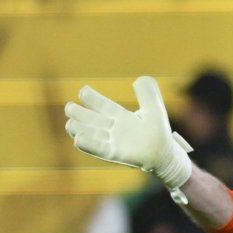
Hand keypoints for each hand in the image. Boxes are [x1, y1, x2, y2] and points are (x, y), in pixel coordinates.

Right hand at [63, 77, 192, 191]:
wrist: (163, 153)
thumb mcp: (154, 110)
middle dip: (80, 114)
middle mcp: (112, 129)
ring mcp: (112, 142)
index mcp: (120, 116)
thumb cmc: (157, 131)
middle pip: (93, 120)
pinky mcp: (115, 154)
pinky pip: (100, 149)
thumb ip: (148, 94)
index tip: (83, 91)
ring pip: (92, 135)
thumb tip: (140, 79)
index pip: (104, 106)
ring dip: (80, 130)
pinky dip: (90, 145)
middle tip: (69, 107)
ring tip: (70, 124)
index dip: (93, 99)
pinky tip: (77, 140)